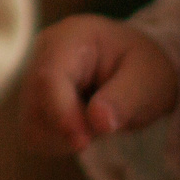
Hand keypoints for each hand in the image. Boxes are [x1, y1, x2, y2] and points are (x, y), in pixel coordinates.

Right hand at [20, 13, 178, 154]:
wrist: (136, 70)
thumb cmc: (142, 68)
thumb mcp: (148, 79)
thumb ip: (124, 99)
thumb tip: (98, 122)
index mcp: (70, 37)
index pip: (49, 77)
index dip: (62, 113)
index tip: (83, 142)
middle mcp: (41, 53)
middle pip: (35, 104)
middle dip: (68, 128)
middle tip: (106, 126)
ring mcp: (31, 78)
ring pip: (32, 124)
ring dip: (65, 137)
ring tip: (99, 119)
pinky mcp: (32, 102)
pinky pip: (35, 134)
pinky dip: (60, 141)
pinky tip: (84, 126)